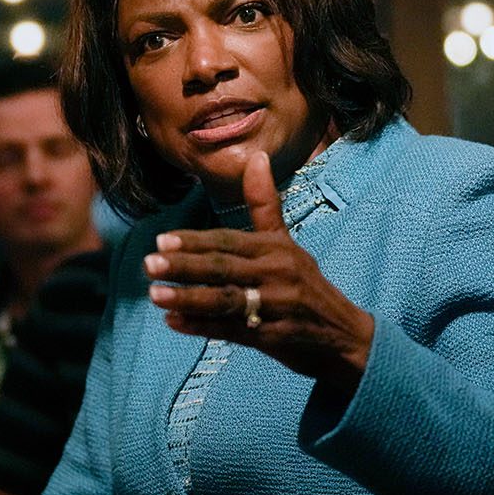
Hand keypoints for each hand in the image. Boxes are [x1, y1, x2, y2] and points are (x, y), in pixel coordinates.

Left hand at [146, 150, 374, 386]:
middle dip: (184, 266)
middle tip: (148, 264)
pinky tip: (173, 322)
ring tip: (154, 295)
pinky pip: (233, 331)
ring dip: (189, 298)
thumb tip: (257, 156)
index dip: (195, 241)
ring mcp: (277, 307)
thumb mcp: (287, 244)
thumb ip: (264, 204)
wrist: (345, 336)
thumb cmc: (306, 285)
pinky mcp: (276, 338)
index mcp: (276, 249)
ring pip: (226, 300)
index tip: (161, 240)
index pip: (229, 241)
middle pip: (224, 269)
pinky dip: (202, 327)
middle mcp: (277, 274)